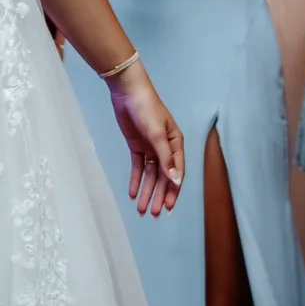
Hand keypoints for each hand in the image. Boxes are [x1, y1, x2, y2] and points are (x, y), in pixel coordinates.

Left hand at [106, 64, 184, 215]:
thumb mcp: (157, 134)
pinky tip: (133, 194)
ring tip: (143, 210)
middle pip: (164, 177)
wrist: (128, 91)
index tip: (169, 207)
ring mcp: (151, 148)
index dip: (173, 191)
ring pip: (151, 176)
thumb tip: (175, 181)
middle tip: (154, 214)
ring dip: (147, 192)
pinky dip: (136, 181)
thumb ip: (166, 159)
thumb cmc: (147, 108)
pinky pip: (138, 168)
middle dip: (160, 196)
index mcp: (176, 144)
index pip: (177, 173)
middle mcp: (165, 148)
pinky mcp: (137, 146)